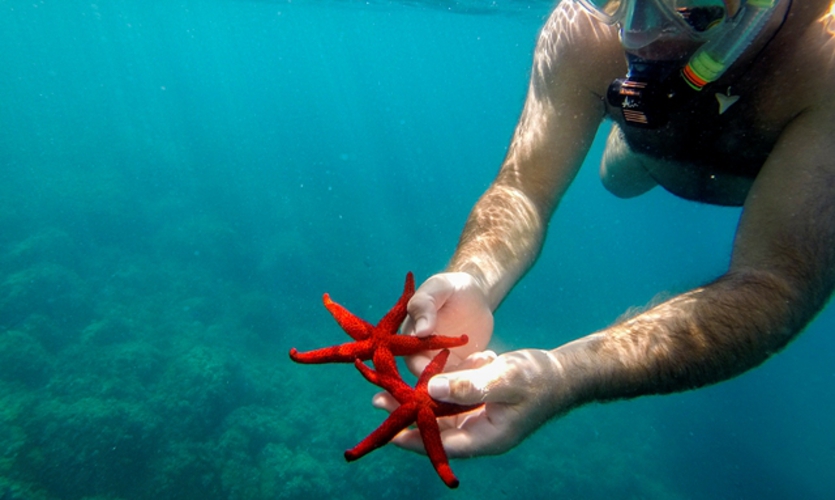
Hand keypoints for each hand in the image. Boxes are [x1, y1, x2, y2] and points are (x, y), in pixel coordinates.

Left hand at [373, 348, 573, 456]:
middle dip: (409, 413)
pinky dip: (443, 385)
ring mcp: (482, 419)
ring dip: (421, 397)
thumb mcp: (504, 378)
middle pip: (437, 429)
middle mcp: (481, 432)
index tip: (388, 430)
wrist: (566, 373)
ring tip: (391, 385)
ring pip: (442, 412)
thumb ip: (469, 385)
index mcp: (487, 437)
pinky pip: (455, 398)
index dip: (414, 439)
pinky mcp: (483, 403)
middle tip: (377, 399)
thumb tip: (431, 388)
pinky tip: (435, 366)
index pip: (443, 445)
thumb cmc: (540, 378)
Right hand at [402, 272, 493, 373]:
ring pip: (450, 382)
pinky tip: (488, 357)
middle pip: (431, 378)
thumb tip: (420, 331)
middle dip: (452, 377)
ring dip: (467, 375)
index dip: (426, 365)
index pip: (411, 360)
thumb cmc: (451, 287)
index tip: (446, 357)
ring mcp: (440, 364)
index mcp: (409, 338)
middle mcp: (420, 355)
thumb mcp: (437, 288)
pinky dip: (477, 372)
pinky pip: (465, 378)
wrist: (474, 295)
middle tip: (473, 361)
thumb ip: (424, 305)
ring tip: (484, 357)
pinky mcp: (458, 368)